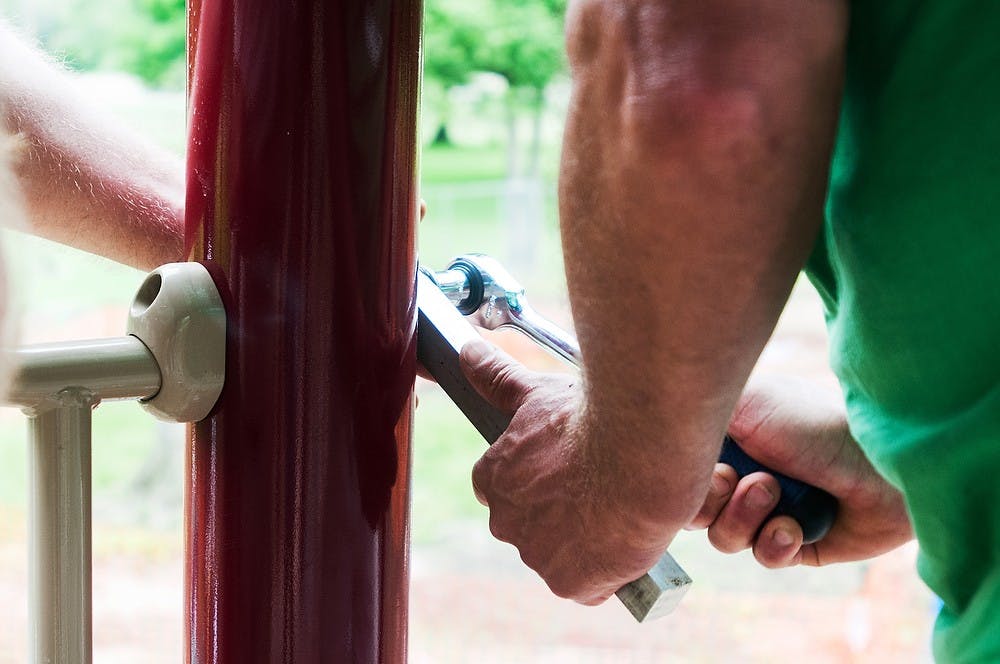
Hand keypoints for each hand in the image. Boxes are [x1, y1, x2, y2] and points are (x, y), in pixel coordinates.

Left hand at [460, 338, 672, 604]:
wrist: (637, 455)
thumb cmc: (589, 419)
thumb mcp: (537, 392)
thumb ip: (498, 377)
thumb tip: (466, 350)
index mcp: (493, 478)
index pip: (500, 491)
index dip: (536, 485)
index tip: (564, 475)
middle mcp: (505, 521)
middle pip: (532, 528)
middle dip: (559, 517)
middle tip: (598, 491)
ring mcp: (536, 556)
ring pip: (560, 558)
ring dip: (584, 544)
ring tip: (619, 512)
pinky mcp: (570, 584)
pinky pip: (588, 587)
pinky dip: (607, 573)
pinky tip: (625, 545)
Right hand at [688, 376, 912, 566]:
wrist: (875, 462)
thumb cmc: (808, 422)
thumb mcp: (741, 401)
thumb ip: (692, 414)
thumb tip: (655, 433)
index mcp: (727, 439)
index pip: (679, 472)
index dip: (683, 480)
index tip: (711, 466)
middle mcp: (744, 472)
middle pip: (693, 509)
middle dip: (715, 501)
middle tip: (744, 480)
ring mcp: (769, 509)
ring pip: (724, 537)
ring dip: (746, 519)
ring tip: (776, 495)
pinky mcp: (796, 543)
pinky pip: (764, 558)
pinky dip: (777, 544)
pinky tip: (797, 527)